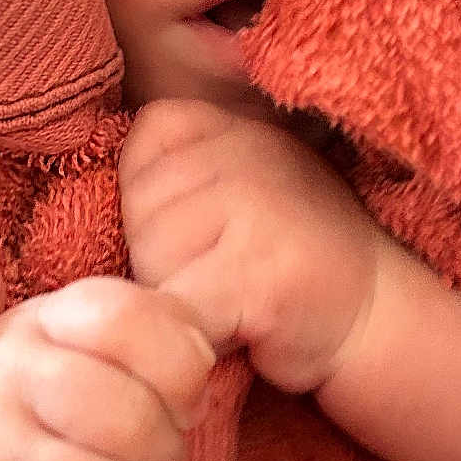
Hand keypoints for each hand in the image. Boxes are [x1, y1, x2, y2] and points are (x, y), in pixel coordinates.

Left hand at [119, 98, 388, 393]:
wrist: (376, 314)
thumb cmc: (286, 257)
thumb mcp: (233, 186)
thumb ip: (172, 172)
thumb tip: (84, 188)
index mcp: (227, 123)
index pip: (136, 152)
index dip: (157, 209)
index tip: (211, 230)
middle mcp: (243, 149)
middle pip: (137, 218)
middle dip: (166, 261)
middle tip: (230, 271)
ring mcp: (254, 206)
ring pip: (151, 266)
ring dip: (183, 300)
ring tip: (239, 297)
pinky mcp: (257, 271)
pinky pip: (178, 311)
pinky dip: (196, 336)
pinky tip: (242, 329)